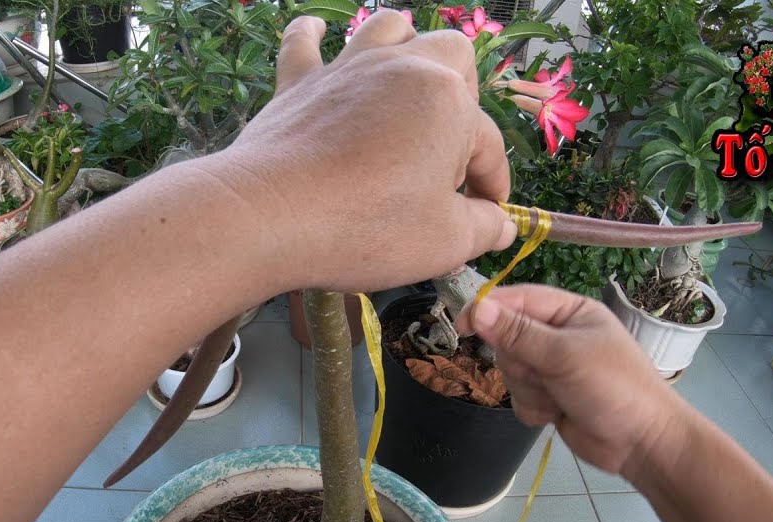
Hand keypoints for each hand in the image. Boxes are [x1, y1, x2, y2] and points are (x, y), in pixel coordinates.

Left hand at [212, 11, 515, 291]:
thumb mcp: (444, 242)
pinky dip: (312, 36)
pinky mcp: (297, 83)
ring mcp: (346, 70)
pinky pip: (304, 43)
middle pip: (452, 55)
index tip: (486, 216)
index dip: (492, 184)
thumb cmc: (366, 227)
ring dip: (404, 45)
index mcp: (448, 102)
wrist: (271, 215)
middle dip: (464, 93)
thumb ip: (482, 229)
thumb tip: (500, 227)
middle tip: (451, 144)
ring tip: (406, 79)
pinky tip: (317, 36)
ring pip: (387, 29)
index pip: (486, 144)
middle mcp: (402, 69)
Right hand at [456, 284, 692, 478]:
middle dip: (520, 362)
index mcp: (570, 311)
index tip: (464, 326)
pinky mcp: (548, 397)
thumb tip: (477, 308)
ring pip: (511, 370)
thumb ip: (519, 333)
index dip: (489, 310)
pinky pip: (518, 397)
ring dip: (529, 388)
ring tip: (558, 398)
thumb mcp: (565, 355)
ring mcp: (552, 368)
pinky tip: (556, 414)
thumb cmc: (614, 387)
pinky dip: (533, 407)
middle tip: (544, 375)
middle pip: (507, 338)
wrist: (642, 444)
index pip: (518, 299)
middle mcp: (559, 335)